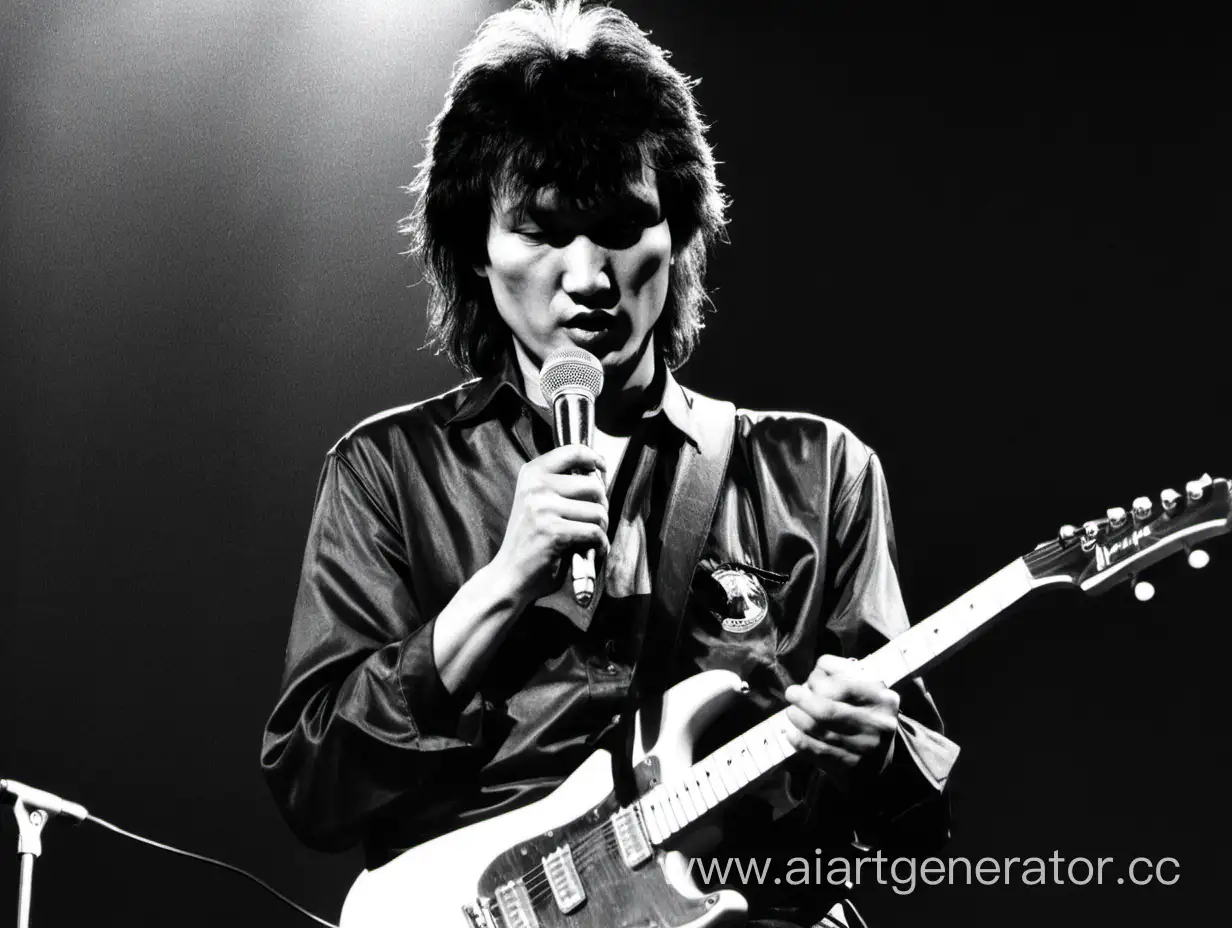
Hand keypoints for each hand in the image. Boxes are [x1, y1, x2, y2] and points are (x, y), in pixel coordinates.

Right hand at [490, 445, 608, 606]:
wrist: (508, 575)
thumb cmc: (530, 540)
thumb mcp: (538, 502)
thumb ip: (561, 485)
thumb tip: (599, 476)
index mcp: (532, 473)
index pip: (573, 452)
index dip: (595, 459)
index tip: (602, 470)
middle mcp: (536, 486)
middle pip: (594, 486)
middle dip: (602, 506)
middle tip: (595, 521)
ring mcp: (543, 508)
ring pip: (598, 512)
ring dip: (602, 529)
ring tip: (591, 538)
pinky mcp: (553, 531)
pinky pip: (594, 532)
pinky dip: (600, 545)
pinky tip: (592, 551)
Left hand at [783, 654, 899, 790]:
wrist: (879, 760)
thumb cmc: (867, 714)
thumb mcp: (868, 689)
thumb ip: (845, 673)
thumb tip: (819, 669)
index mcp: (884, 699)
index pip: (843, 685)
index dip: (819, 680)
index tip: (811, 680)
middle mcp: (877, 724)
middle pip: (828, 710)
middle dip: (802, 699)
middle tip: (791, 693)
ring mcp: (864, 748)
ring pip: (820, 730)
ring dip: (798, 718)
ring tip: (791, 712)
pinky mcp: (849, 766)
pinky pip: (817, 751)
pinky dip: (800, 740)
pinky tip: (791, 733)